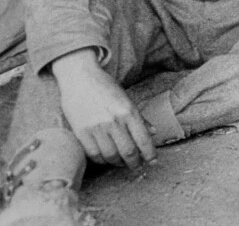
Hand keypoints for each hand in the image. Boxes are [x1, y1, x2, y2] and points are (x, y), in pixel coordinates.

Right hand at [51, 49, 156, 168]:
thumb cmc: (106, 88)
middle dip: (135, 162)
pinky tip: (106, 158)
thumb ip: (140, 117)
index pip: (143, 139)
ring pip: (111, 156)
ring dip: (118, 163)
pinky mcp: (81, 132)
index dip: (150, 154)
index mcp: (128, 111)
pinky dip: (102, 160)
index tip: (153, 162)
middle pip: (128, 151)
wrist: (80, 78)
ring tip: (122, 162)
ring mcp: (96, 127)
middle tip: (137, 165)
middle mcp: (113, 121)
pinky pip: (94, 154)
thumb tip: (153, 132)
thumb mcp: (127, 99)